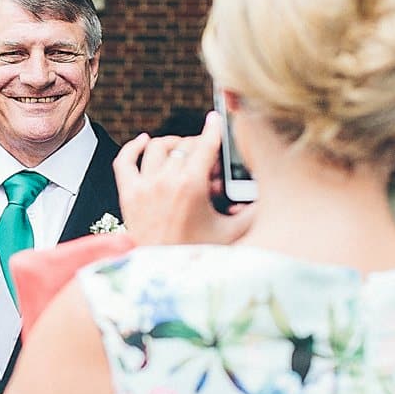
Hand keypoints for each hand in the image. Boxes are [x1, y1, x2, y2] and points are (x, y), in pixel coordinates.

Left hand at [113, 111, 256, 246]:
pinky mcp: (127, 195)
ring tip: (182, 148)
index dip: (214, 129)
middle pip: (183, 145)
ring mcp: (143, 186)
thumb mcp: (232, 232)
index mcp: (191, 186)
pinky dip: (133, 147)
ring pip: (156, 147)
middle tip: (207, 157)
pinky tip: (144, 141)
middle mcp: (165, 181)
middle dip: (199, 145)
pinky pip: (124, 161)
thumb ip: (253, 211)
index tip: (217, 119)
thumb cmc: (198, 253)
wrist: (165, 273)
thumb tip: (270, 194)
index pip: (205, 145)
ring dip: (172, 143)